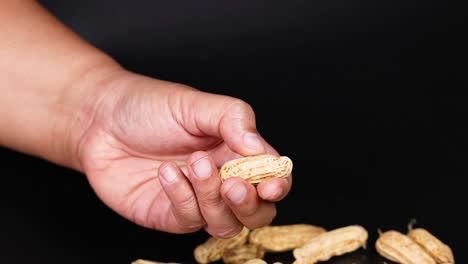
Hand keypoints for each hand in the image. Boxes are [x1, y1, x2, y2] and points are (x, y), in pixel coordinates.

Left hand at [77, 71, 291, 237]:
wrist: (101, 121)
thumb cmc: (150, 107)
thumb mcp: (196, 104)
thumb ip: (233, 119)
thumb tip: (259, 148)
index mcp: (236, 152)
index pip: (271, 176)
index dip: (277, 184)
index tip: (270, 185)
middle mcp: (222, 179)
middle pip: (256, 211)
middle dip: (249, 204)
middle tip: (232, 184)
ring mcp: (197, 200)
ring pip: (226, 223)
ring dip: (214, 199)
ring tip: (194, 165)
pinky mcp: (171, 214)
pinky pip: (189, 219)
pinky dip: (182, 197)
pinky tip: (166, 172)